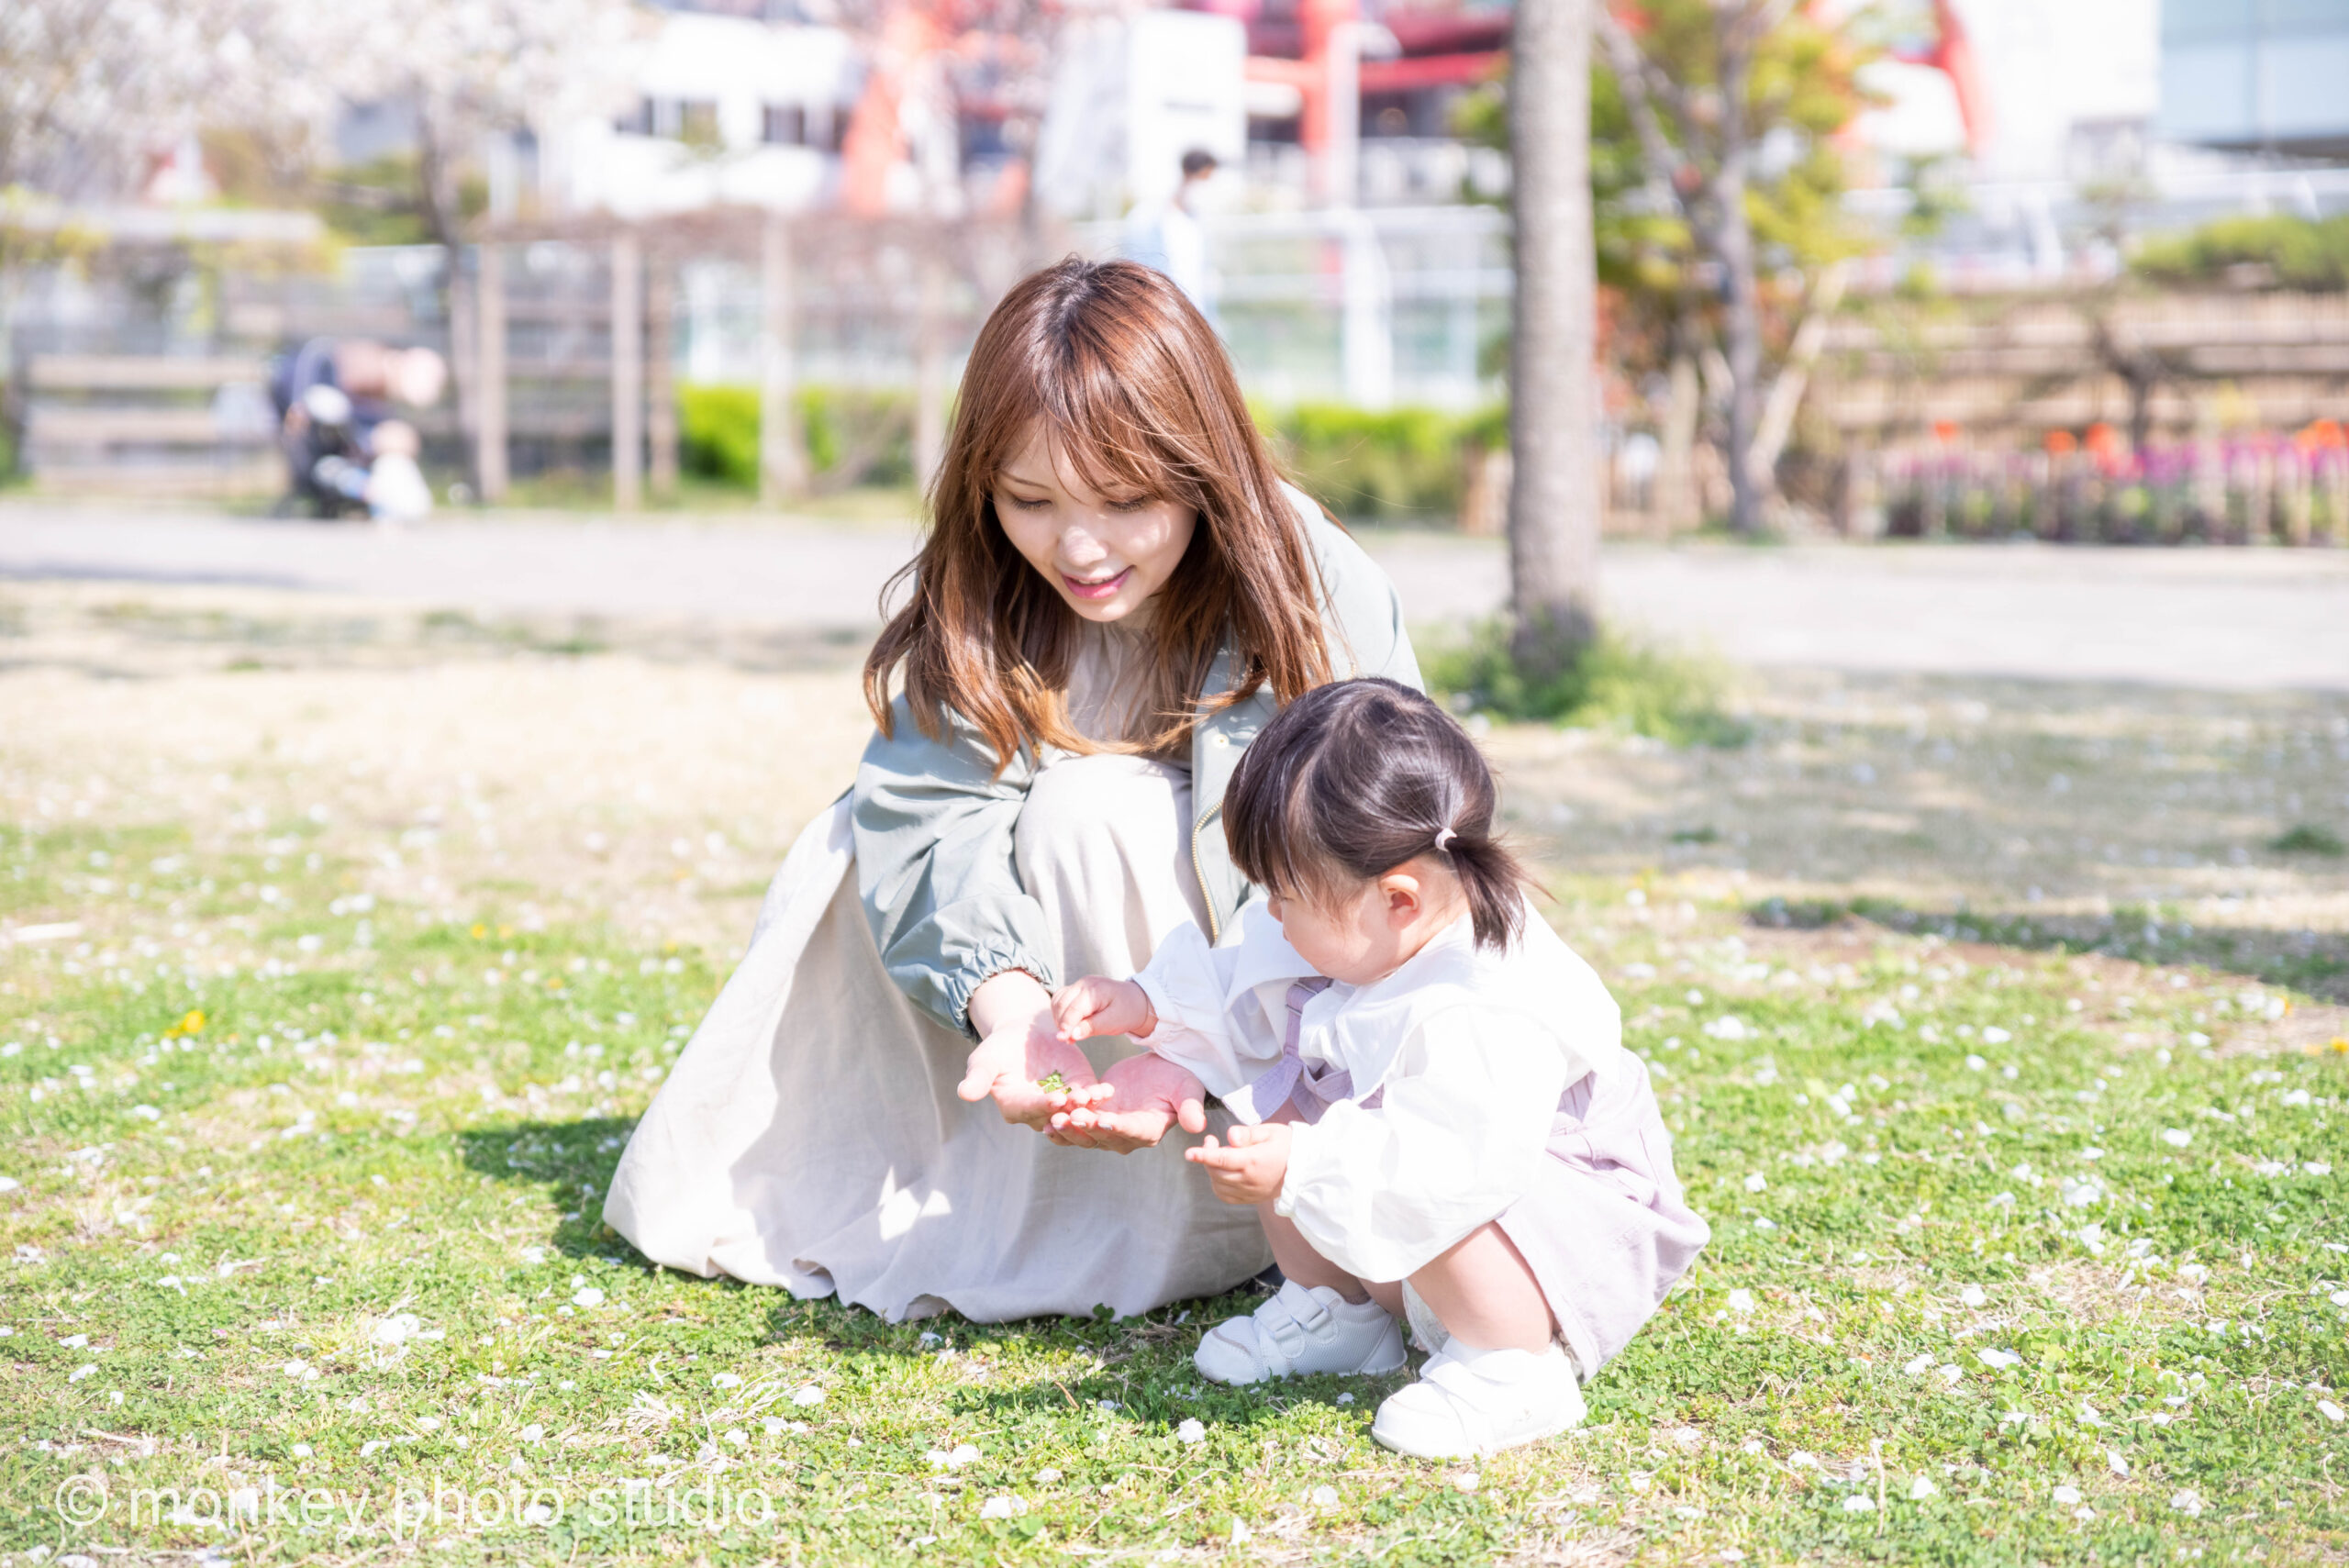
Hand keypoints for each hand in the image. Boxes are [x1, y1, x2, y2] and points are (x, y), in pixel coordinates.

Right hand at [959, 970, 1096, 1127]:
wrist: (1024, 1031)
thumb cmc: (999, 1047)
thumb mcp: (985, 1059)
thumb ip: (978, 1077)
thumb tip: (964, 1094)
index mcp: (1014, 1108)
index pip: (1028, 1110)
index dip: (1041, 1105)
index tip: (1054, 1098)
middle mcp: (1039, 1113)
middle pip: (1054, 1115)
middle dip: (1067, 1110)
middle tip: (1079, 1103)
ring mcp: (1061, 1104)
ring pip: (1074, 1111)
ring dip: (1086, 1107)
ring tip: (1095, 1096)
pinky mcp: (1078, 1090)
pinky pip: (1089, 1098)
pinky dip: (1098, 1096)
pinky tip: (1107, 1090)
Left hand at [1049, 1053, 1205, 1153]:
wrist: (1159, 1070)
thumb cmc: (1177, 1079)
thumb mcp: (1187, 1088)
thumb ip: (1190, 1106)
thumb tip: (1197, 1126)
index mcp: (1150, 1130)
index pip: (1133, 1132)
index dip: (1119, 1128)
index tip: (1106, 1120)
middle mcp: (1127, 1137)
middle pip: (1104, 1138)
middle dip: (1087, 1128)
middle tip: (1072, 1116)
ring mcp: (1108, 1131)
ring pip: (1085, 1137)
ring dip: (1069, 1130)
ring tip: (1054, 1119)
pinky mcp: (1093, 1120)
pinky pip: (1074, 1128)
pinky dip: (1061, 1126)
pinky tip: (1046, 1119)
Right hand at [1052, 975, 1156, 1043]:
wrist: (1136, 1001)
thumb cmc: (1127, 1012)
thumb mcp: (1113, 1023)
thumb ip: (1092, 1028)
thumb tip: (1071, 1035)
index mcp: (1095, 989)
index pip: (1073, 1009)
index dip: (1066, 1026)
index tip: (1063, 1040)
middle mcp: (1084, 983)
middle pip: (1061, 1003)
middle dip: (1061, 1023)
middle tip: (1068, 1040)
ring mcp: (1079, 984)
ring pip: (1058, 1001)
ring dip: (1059, 1018)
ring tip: (1070, 1034)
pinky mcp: (1077, 989)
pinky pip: (1061, 1000)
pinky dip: (1061, 1013)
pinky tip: (1070, 1026)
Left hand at [1186, 1121, 1291, 1204]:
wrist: (1307, 1170)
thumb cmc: (1289, 1145)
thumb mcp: (1271, 1131)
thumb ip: (1248, 1133)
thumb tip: (1229, 1136)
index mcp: (1254, 1161)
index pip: (1221, 1160)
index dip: (1203, 1156)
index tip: (1189, 1153)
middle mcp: (1250, 1180)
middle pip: (1216, 1172)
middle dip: (1207, 1157)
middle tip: (1211, 1141)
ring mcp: (1251, 1192)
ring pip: (1219, 1186)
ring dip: (1212, 1171)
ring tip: (1219, 1156)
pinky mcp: (1252, 1199)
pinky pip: (1227, 1197)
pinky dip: (1218, 1186)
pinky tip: (1222, 1173)